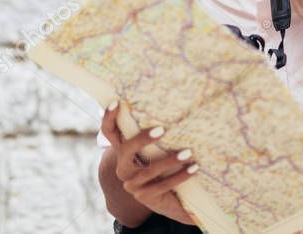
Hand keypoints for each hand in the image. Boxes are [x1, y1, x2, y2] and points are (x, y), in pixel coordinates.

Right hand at [101, 101, 197, 224]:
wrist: (165, 199)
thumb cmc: (162, 165)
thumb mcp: (156, 148)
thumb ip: (154, 132)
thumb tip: (168, 104)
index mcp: (122, 151)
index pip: (109, 131)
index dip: (109, 117)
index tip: (116, 102)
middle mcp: (123, 167)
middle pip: (126, 150)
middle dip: (142, 139)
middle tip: (162, 129)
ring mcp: (131, 184)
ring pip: (150, 170)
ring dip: (171, 160)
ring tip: (189, 152)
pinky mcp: (143, 197)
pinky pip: (162, 185)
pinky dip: (180, 176)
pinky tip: (193, 169)